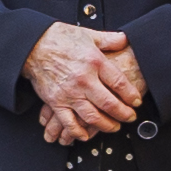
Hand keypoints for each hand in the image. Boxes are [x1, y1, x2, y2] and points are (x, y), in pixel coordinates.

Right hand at [25, 25, 139, 137]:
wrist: (33, 44)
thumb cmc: (60, 38)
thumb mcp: (89, 35)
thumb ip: (109, 39)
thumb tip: (125, 39)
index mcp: (95, 62)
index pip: (120, 83)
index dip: (131, 95)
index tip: (136, 102)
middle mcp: (84, 79)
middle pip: (109, 103)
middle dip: (123, 114)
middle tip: (130, 117)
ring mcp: (69, 92)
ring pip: (92, 116)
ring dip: (105, 125)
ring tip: (114, 127)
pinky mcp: (55, 101)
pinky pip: (68, 122)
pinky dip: (78, 132)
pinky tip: (85, 135)